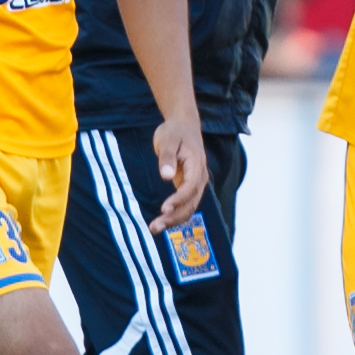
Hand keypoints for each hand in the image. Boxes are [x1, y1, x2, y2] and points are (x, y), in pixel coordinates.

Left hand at [148, 116, 207, 231]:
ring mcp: (196, 184)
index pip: (190, 188)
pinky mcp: (189, 187)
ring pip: (189, 208)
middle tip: (154, 227)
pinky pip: (185, 205)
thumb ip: (167, 158)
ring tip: (154, 228)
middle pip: (191, 203)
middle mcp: (200, 178)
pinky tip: (161, 222)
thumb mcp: (167, 140)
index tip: (164, 209)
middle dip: (174, 217)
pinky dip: (175, 216)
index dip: (178, 200)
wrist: (184, 126)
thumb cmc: (174, 132)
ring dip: (174, 220)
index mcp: (197, 165)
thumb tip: (166, 176)